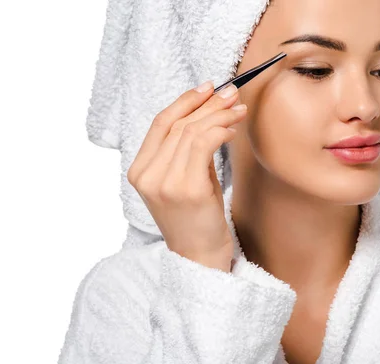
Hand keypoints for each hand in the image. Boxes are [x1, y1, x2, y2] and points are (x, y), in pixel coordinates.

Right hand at [127, 81, 247, 272]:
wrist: (200, 260)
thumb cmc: (197, 220)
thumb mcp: (185, 180)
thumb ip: (188, 150)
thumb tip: (211, 110)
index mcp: (139, 171)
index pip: (160, 124)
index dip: (184, 101)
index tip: (207, 87)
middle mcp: (147, 176)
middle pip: (178, 124)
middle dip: (208, 104)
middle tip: (232, 94)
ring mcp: (165, 183)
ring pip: (192, 131)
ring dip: (220, 115)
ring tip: (239, 110)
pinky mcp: (187, 189)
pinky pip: (204, 144)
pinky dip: (221, 131)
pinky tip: (233, 129)